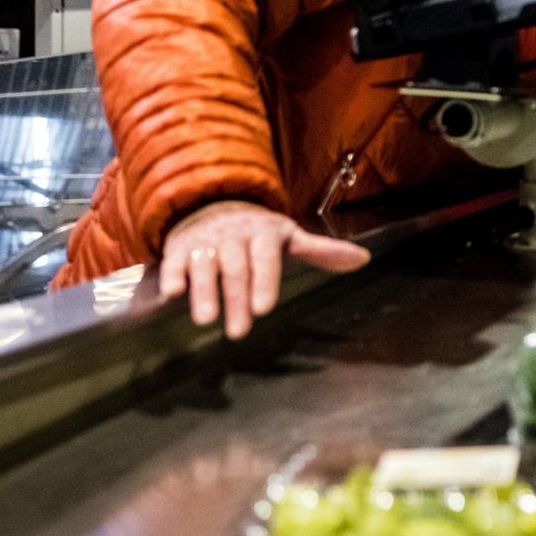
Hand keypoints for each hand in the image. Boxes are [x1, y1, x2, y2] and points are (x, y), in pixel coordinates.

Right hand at [161, 200, 369, 339]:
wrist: (215, 203)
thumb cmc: (259, 232)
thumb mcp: (289, 237)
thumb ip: (322, 251)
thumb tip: (363, 258)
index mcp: (264, 233)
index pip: (266, 258)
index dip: (265, 282)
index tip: (264, 308)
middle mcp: (234, 235)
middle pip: (236, 269)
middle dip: (237, 300)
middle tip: (239, 332)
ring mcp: (205, 241)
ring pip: (205, 265)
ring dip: (203, 291)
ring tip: (205, 319)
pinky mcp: (180, 248)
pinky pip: (174, 261)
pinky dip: (172, 276)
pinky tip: (172, 294)